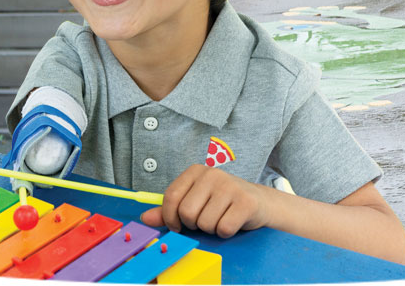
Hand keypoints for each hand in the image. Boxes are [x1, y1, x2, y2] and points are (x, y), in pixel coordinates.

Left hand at [139, 164, 270, 237]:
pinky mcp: (246, 202)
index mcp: (195, 171)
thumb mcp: (195, 202)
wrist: (260, 204)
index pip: (171, 196)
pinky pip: (223, 228)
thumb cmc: (222, 204)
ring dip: (211, 229)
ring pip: (205, 223)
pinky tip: (232, 223)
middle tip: (204, 221)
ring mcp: (230, 186)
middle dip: (193, 224)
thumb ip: (169, 210)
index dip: (170, 217)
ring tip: (220, 219)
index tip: (176, 226)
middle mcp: (212, 174)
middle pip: (186, 212)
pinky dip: (225, 233)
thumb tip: (145, 218)